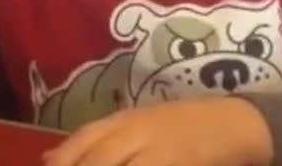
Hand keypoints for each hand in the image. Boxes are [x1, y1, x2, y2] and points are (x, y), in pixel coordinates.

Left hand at [44, 98, 273, 165]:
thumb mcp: (133, 126)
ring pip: (119, 165)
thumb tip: (48, 157)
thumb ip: (94, 142)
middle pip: (97, 158)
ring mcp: (158, 147)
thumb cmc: (178, 126)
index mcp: (121, 121)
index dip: (63, 157)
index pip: (82, 139)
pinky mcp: (179, 161)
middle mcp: (135, 131)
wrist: (232, 123)